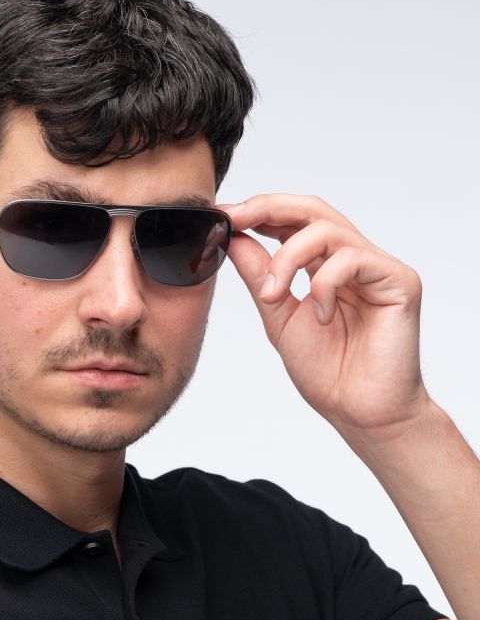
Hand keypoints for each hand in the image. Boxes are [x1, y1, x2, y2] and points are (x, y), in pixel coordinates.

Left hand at [217, 194, 431, 444]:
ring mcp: (376, 267)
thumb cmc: (326, 369)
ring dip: (287, 258)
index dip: (256, 211)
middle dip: (267, 208)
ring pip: (326, 229)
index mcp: (322, 264)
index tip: (221, 216)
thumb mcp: (277, 314)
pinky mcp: (399, 281)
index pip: (291, 220)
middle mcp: (351, 258)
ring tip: (273, 295)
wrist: (357, 411)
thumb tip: (233, 236)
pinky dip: (324, 284)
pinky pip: (353, 259)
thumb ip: (259, 275)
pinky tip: (322, 316)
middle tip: (234, 221)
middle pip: (311, 208)